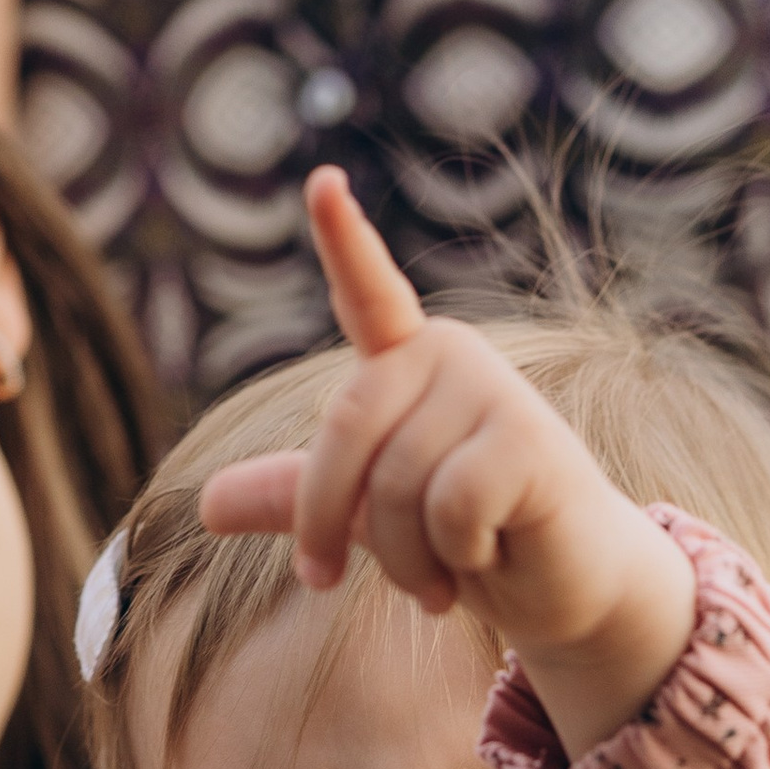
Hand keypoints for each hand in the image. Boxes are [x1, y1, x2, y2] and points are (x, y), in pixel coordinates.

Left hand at [199, 164, 696, 756]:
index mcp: (406, 363)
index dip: (345, 238)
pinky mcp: (530, 440)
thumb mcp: (369, 517)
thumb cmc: (468, 539)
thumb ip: (295, 498)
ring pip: (397, 488)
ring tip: (439, 578)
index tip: (323, 182)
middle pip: (345, 433)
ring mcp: (495, 390)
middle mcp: (452, 356)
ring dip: (406, 561)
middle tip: (326, 581)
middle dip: (325, 523)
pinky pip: (450, 508)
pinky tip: (491, 552)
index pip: (369, 292)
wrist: (563, 586)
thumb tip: (205, 506)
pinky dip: (456, 556)